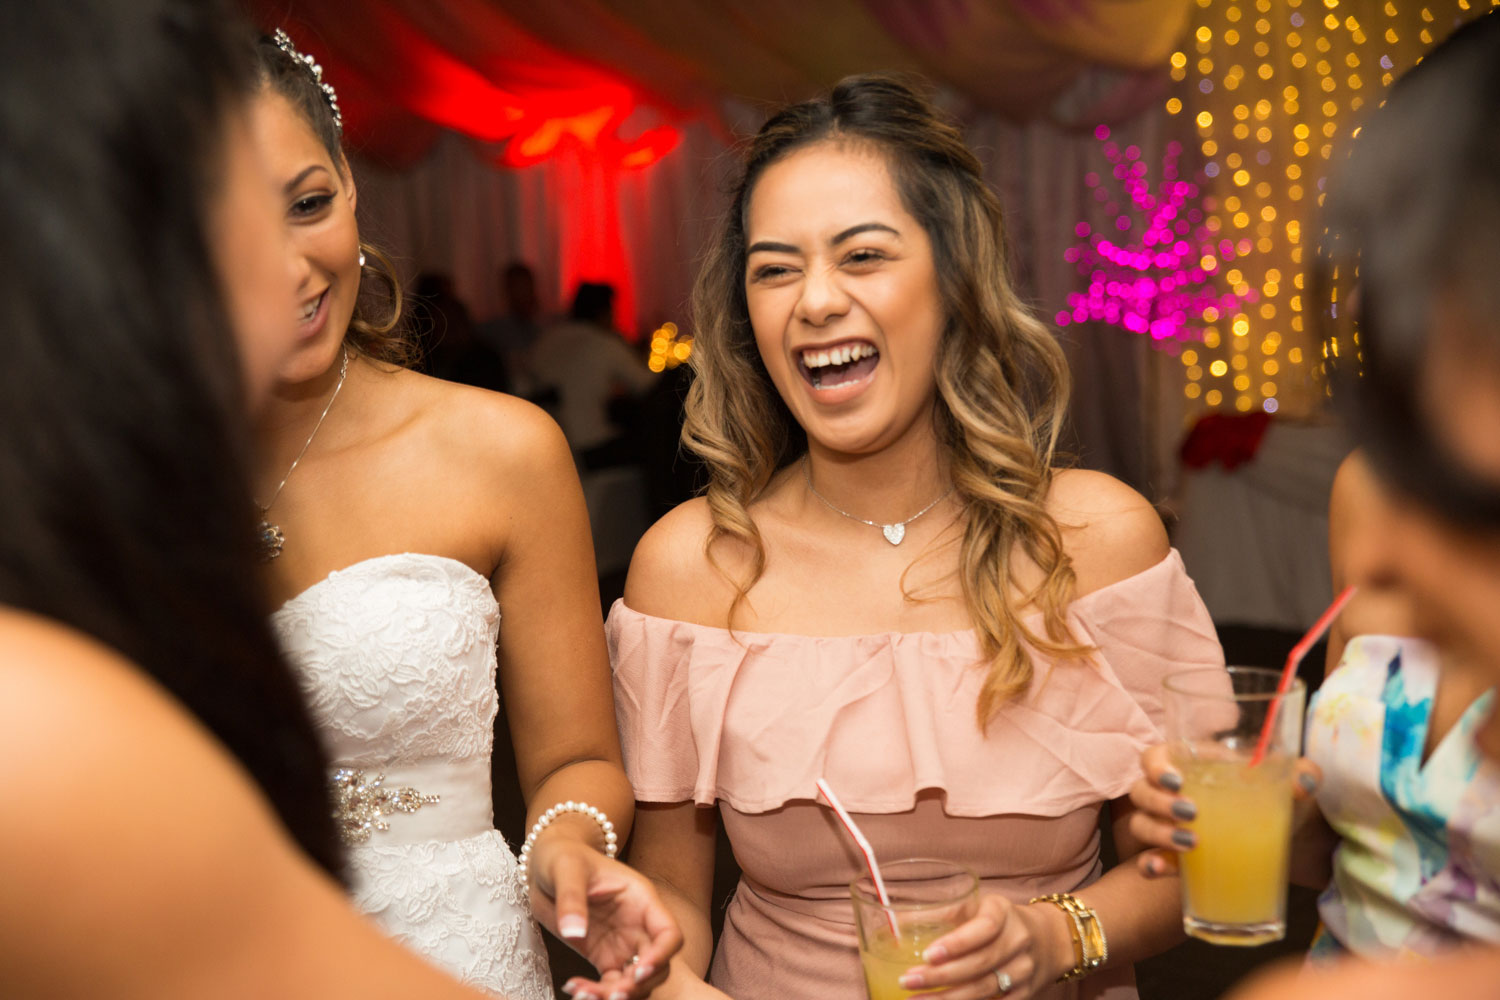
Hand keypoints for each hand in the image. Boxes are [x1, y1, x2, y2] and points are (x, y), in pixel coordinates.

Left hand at [528, 836, 681, 999]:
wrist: (545, 865)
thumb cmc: (562, 856)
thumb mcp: (566, 870)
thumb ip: (572, 899)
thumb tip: (574, 933)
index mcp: (641, 900)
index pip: (669, 933)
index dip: (662, 955)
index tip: (637, 971)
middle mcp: (638, 925)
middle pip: (657, 965)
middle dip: (638, 985)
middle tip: (611, 996)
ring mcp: (622, 943)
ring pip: (633, 980)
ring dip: (616, 994)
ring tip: (584, 996)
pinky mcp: (603, 956)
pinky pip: (608, 983)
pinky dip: (596, 993)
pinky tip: (574, 990)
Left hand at [893, 893, 1070, 998]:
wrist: (1048, 939)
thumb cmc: (999, 919)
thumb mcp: (976, 906)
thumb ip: (941, 913)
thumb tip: (894, 923)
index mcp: (1003, 913)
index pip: (983, 928)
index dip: (956, 943)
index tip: (927, 954)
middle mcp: (1017, 941)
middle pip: (980, 964)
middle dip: (940, 976)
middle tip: (907, 981)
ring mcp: (1023, 971)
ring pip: (985, 990)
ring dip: (948, 999)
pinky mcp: (1025, 995)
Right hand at [1127, 744, 1321, 878]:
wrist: (1290, 838)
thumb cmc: (1279, 798)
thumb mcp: (1291, 783)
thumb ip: (1301, 774)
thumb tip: (1303, 782)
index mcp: (1192, 763)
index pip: (1155, 757)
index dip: (1156, 767)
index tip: (1176, 781)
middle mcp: (1172, 792)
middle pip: (1142, 791)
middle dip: (1159, 803)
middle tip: (1192, 814)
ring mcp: (1169, 826)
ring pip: (1140, 824)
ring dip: (1157, 833)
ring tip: (1192, 844)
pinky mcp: (1174, 857)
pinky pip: (1149, 859)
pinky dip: (1150, 864)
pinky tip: (1159, 869)